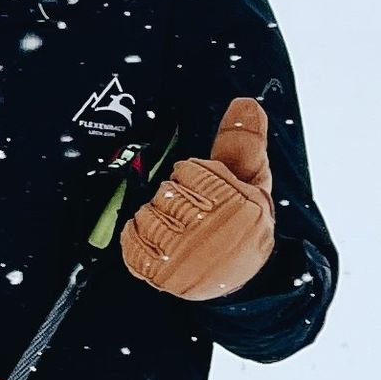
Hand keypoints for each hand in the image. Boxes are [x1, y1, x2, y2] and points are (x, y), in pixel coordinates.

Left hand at [119, 98, 274, 301]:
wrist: (239, 276)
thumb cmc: (241, 220)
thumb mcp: (250, 181)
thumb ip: (244, 142)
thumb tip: (245, 103)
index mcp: (240, 206)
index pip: (190, 170)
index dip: (193, 175)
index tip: (207, 187)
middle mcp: (213, 232)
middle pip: (166, 191)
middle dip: (175, 196)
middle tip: (193, 212)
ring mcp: (185, 256)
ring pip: (146, 214)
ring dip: (156, 218)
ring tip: (180, 229)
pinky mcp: (160, 273)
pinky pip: (131, 240)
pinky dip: (137, 237)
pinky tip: (159, 242)